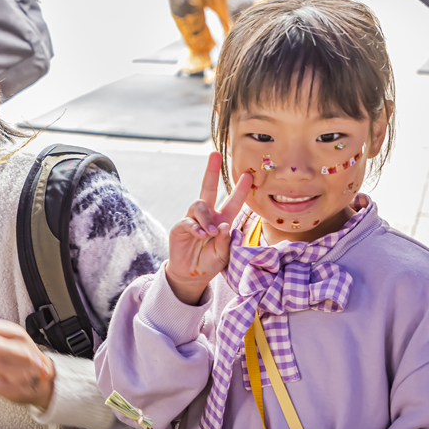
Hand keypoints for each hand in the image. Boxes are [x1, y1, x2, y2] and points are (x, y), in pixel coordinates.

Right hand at [165, 152, 251, 304]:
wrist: (191, 274)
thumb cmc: (210, 263)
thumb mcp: (224, 255)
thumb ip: (225, 240)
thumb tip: (222, 225)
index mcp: (222, 220)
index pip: (233, 202)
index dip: (240, 189)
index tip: (249, 175)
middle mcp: (208, 216)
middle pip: (208, 188)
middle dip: (211, 171)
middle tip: (215, 154)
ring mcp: (193, 219)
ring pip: (200, 205)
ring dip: (206, 218)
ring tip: (209, 233)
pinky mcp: (180, 227)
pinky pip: (188, 220)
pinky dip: (196, 227)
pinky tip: (201, 235)